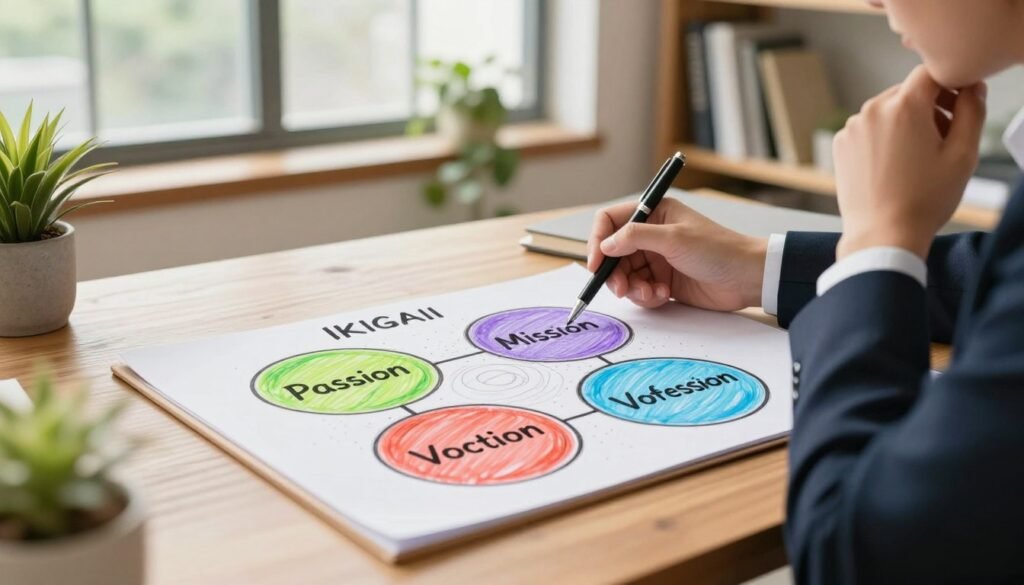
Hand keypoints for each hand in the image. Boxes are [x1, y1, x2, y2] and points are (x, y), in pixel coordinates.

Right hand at [587, 197, 767, 311]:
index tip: (596, 263)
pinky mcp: (663, 281)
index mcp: (654, 214)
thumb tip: (605, 244)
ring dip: (632, 288)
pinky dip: (645, 296)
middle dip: (614, 272)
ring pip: (624, 275)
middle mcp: (651, 235)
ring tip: (651, 293)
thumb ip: (635, 237)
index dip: (598, 241)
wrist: (747, 278)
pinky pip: (639, 291)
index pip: (610, 222)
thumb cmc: (718, 250)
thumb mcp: (674, 239)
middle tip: (621, 288)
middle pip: (613, 253)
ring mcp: (656, 259)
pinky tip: (663, 295)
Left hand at [833, 66, 986, 259]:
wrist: (882, 236)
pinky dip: (883, 137)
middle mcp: (872, 110)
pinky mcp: (841, 145)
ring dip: (905, 123)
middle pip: (908, 92)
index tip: (959, 105)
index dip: (950, 84)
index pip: (931, 73)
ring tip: (919, 157)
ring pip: (887, 111)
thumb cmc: (923, 200)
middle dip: (929, 107)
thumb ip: (972, 112)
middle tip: (944, 137)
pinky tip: (894, 166)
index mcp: (904, 106)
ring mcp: (852, 127)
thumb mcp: (962, 155)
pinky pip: (868, 128)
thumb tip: (973, 88)